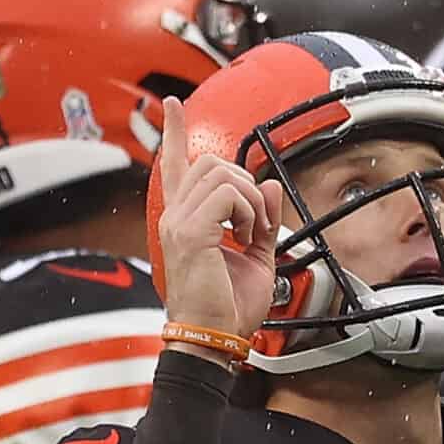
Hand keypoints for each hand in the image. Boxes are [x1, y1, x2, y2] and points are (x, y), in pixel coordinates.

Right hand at [154, 95, 286, 346]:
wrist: (214, 338)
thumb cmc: (228, 309)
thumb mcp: (256, 259)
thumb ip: (264, 221)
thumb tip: (271, 186)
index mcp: (185, 221)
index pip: (175, 167)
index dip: (173, 132)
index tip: (172, 105)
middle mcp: (175, 217)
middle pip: (209, 162)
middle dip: (245, 183)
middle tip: (257, 224)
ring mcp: (179, 223)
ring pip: (222, 174)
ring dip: (251, 201)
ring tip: (253, 233)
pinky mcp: (191, 233)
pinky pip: (229, 196)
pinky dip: (250, 212)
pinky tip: (248, 238)